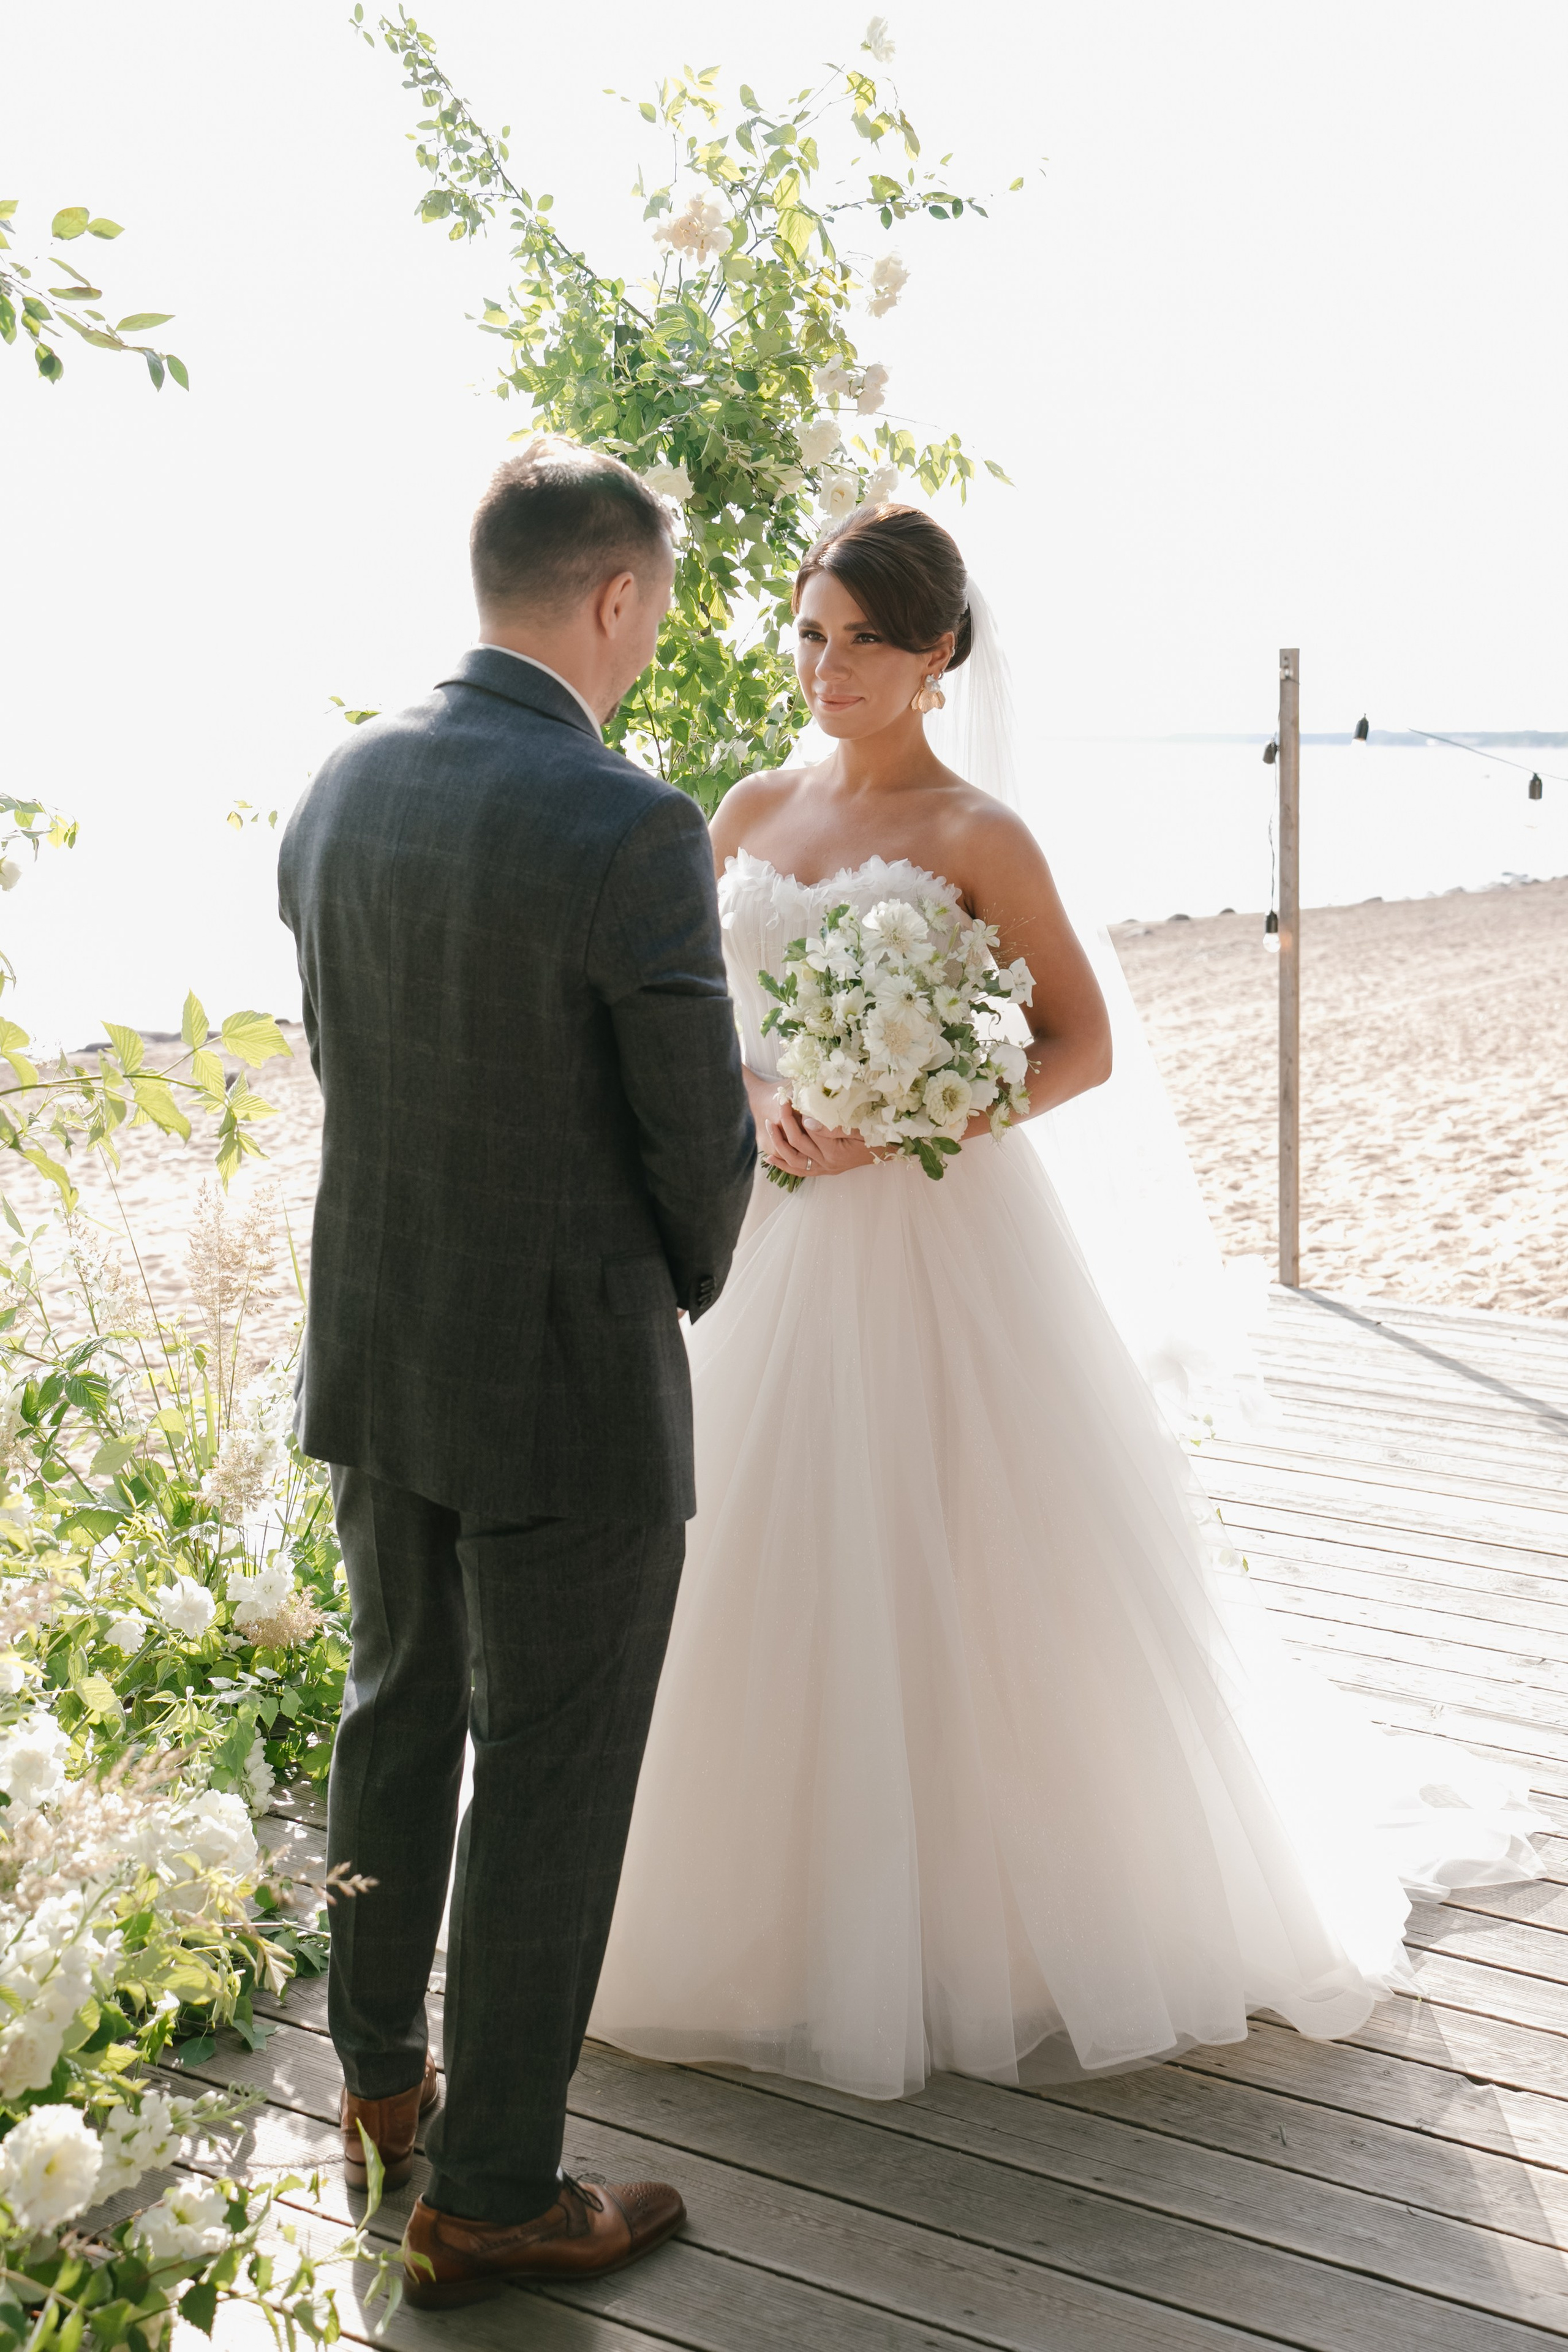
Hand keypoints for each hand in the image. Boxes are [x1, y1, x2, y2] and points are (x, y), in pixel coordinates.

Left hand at [760, 1090, 875, 1179]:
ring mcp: (825, 1169)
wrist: (889, 1151)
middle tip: (779, 1104)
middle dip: (784, 1123)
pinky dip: (784, 1165)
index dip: (795, 1114)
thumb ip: (834, 1126)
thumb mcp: (860, 1127)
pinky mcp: (825, 1171)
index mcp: (835, 1151)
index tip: (789, 1095)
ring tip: (767, 1126)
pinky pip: (800, 1171)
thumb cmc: (878, 1136)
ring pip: (794, 1160)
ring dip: (778, 1143)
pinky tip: (770, 1157)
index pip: (807, 1132)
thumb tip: (807, 1120)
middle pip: (797, 1144)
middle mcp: (828, 1163)